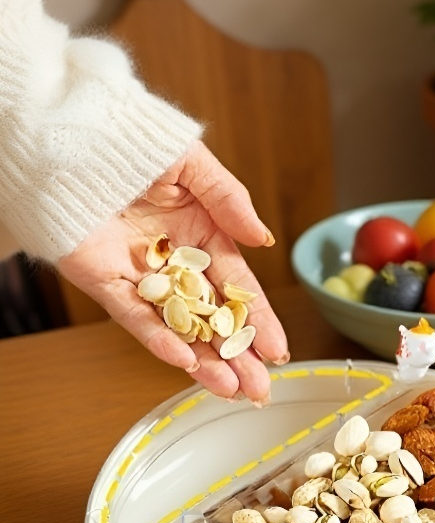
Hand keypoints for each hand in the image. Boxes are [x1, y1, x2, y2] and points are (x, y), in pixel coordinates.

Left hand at [58, 141, 288, 403]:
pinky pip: (132, 315)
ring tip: (230, 389)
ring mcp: (139, 275)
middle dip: (238, 355)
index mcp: (201, 235)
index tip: (278, 350)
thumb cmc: (131, 136)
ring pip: (177, 326)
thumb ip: (229, 200)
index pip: (237, 288)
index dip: (259, 320)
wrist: (68, 133)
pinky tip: (182, 360)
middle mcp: (173, 262)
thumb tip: (264, 239)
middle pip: (212, 318)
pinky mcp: (103, 279)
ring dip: (203, 360)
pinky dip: (155, 338)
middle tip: (260, 388)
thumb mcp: (191, 163)